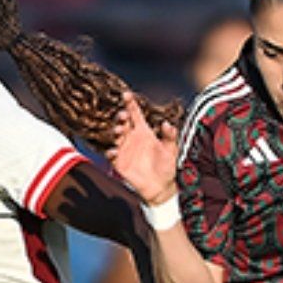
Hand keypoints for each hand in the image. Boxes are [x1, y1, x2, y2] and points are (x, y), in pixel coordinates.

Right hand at [107, 92, 179, 207]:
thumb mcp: (172, 150)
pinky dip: (111, 152)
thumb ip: (170, 136)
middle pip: (123, 122)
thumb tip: (167, 124)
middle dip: (121, 117)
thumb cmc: (167, 167)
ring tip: (119, 130)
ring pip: (115, 136)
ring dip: (115, 131)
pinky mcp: (119, 163)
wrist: (161, 188)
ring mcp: (124, 150)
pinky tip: (114, 151)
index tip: (126, 94)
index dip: (130, 103)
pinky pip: (111, 155)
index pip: (135, 114)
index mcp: (144, 132)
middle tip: (123, 116)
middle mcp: (132, 138)